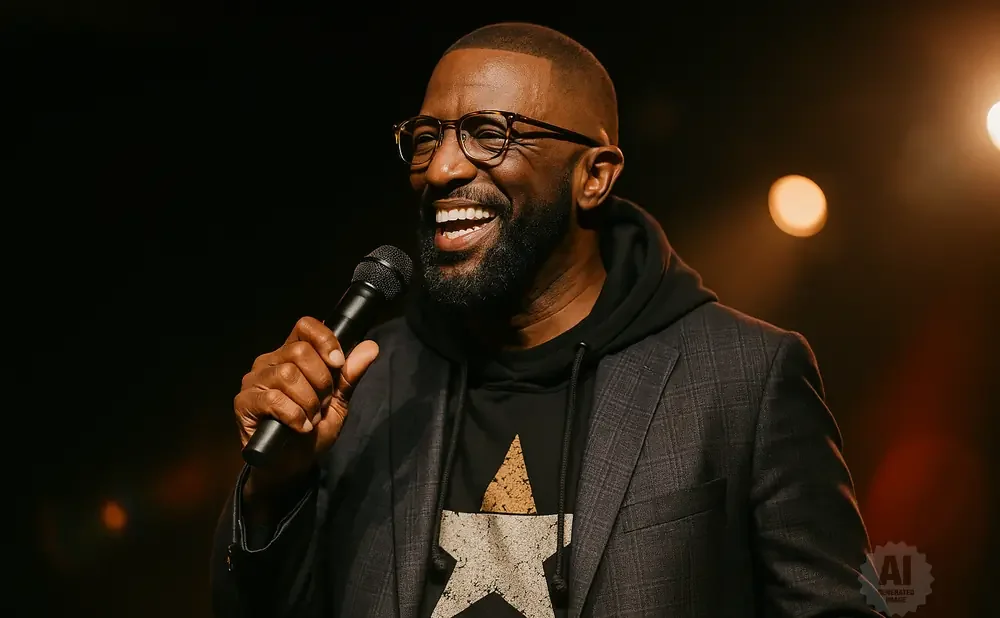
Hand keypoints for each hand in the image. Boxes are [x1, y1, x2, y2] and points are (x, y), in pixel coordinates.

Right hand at [233, 316, 379, 497]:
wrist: (291, 466)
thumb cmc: (311, 430)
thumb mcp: (337, 403)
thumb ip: (350, 375)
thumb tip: (371, 347)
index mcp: (291, 354)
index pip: (305, 326)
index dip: (325, 341)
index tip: (338, 364)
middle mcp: (270, 361)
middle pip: (301, 352)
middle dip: (321, 382)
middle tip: (321, 404)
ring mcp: (254, 380)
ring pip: (288, 375)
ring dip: (308, 402)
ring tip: (309, 418)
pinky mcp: (244, 402)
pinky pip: (274, 399)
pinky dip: (294, 415)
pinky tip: (299, 427)